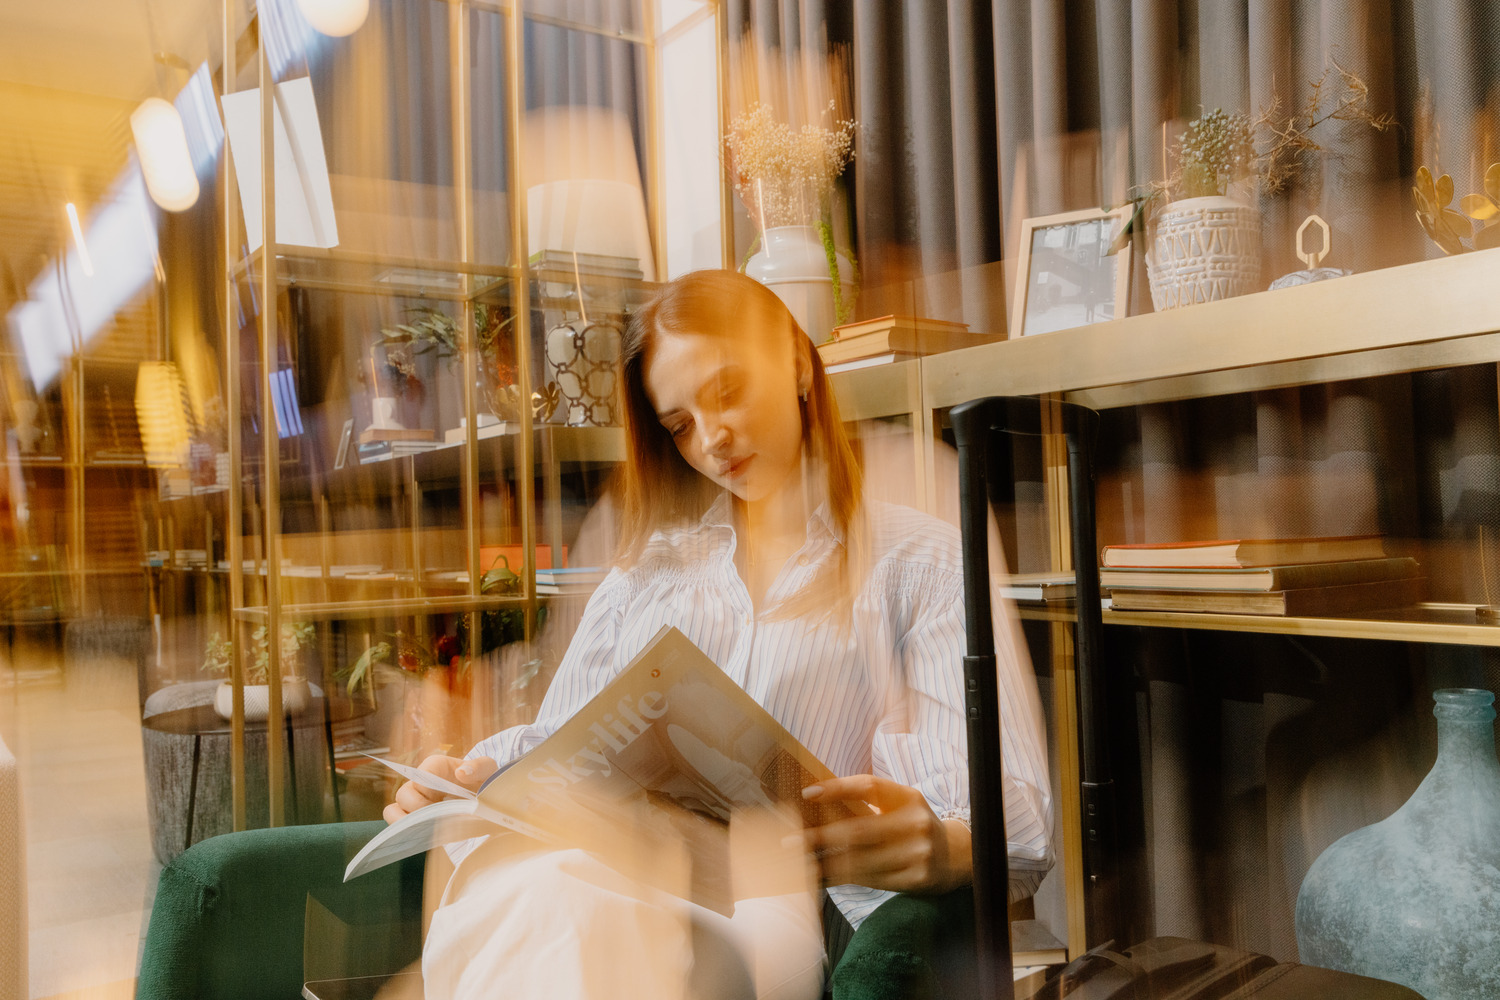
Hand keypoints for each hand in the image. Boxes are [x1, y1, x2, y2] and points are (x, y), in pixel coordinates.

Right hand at [382, 754, 496, 824]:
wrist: (484, 798)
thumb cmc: (482, 779)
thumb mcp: (488, 769)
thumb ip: (478, 767)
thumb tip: (461, 773)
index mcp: (436, 767)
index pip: (421, 774)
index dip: (426, 787)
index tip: (440, 798)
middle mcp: (421, 783)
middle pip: (404, 794)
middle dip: (419, 808)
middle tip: (438, 816)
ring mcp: (415, 801)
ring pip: (394, 809)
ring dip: (408, 821)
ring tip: (428, 827)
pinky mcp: (414, 816)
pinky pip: (395, 821)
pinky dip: (402, 830)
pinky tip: (424, 834)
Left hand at [799, 775, 971, 893]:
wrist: (954, 857)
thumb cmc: (912, 825)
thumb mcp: (899, 805)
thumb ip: (867, 802)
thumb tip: (815, 801)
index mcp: (908, 797)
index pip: (870, 787)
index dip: (838, 788)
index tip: (807, 793)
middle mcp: (915, 823)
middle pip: (858, 830)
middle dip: (819, 838)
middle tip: (789, 842)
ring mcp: (917, 853)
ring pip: (860, 861)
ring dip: (824, 864)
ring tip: (798, 864)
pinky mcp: (915, 879)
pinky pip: (870, 880)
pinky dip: (841, 880)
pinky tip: (821, 879)